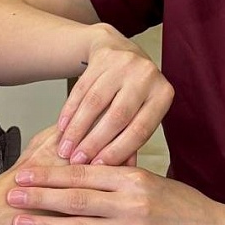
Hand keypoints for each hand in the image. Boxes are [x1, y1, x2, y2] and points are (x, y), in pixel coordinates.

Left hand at [6, 164, 224, 224]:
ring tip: (18, 221)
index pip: (85, 173)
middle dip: (40, 195)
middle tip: (11, 192)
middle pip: (76, 198)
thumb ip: (118, 174)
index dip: (52, 172)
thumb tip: (81, 166)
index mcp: (133, 177)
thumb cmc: (178, 202)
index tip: (26, 170)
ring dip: (44, 224)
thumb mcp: (151, 178)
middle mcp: (130, 202)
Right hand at [57, 24, 173, 165]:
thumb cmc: (134, 91)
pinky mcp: (103, 57)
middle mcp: (147, 76)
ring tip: (65, 150)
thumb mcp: (141, 113)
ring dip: (77, 129)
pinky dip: (70, 111)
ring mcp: (124, 63)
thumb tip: (118, 173)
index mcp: (163, 94)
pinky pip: (81, 89)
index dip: (117, 152)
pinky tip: (62, 128)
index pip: (140, 130)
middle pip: (117, 116)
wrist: (120, 50)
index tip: (97, 169)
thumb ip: (131, 142)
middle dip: (94, 143)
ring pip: (95, 102)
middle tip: (77, 163)